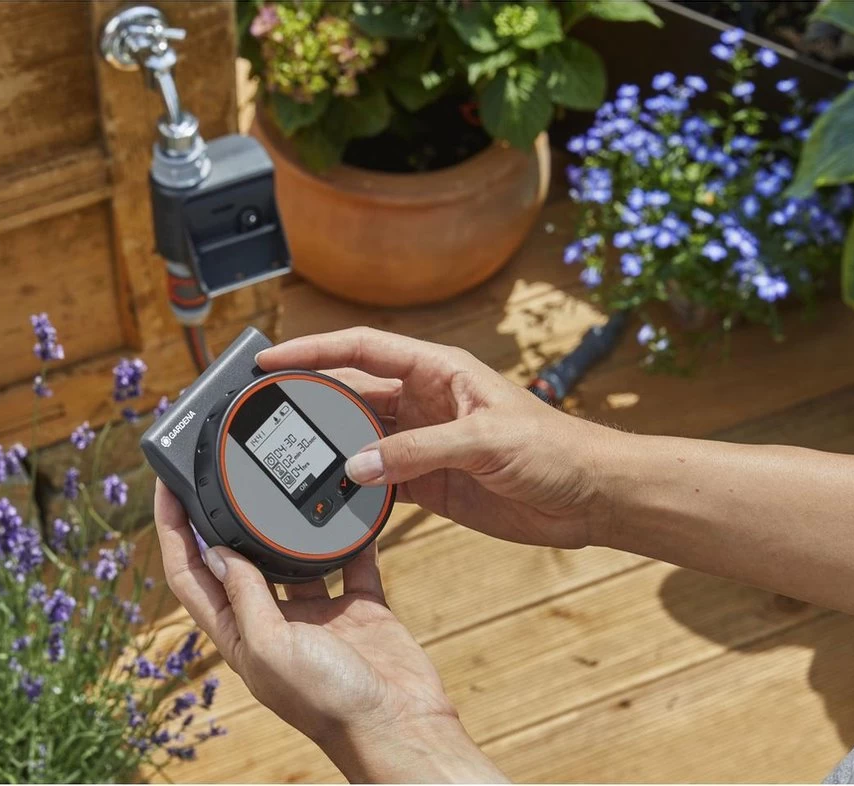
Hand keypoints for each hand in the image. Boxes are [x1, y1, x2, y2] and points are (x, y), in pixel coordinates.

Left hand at [153, 480, 505, 782]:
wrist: (399, 725)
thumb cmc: (329, 703)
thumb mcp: (271, 647)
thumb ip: (245, 597)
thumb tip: (215, 552)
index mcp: (240, 636)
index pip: (191, 576)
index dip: (173, 532)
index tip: (168, 488)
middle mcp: (273, 621)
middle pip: (237, 560)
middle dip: (224, 518)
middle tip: (218, 472)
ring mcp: (317, 613)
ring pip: (293, 555)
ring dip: (286, 523)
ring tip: (281, 481)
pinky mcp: (359, 606)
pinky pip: (350, 560)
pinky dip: (350, 534)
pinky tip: (349, 504)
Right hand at [257, 327, 612, 548]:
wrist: (590, 496)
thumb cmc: (553, 449)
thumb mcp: (484, 442)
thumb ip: (417, 452)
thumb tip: (354, 467)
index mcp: (436, 370)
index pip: (361, 349)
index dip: (312, 350)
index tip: (269, 358)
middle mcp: (424, 400)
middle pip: (352, 393)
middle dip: (308, 400)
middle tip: (263, 413)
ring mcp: (424, 442)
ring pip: (359, 439)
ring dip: (327, 449)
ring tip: (285, 460)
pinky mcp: (430, 481)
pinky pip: (379, 480)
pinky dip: (353, 488)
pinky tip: (329, 498)